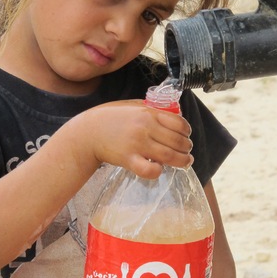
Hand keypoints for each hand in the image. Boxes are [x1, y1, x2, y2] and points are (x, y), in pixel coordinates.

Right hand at [65, 100, 192, 178]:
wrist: (89, 131)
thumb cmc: (111, 117)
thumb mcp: (133, 106)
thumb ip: (152, 109)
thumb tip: (173, 113)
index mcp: (148, 113)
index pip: (179, 123)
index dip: (187, 131)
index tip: (186, 136)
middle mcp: (145, 127)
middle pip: (178, 141)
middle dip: (187, 148)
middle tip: (187, 152)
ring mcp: (137, 144)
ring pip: (170, 156)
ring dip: (182, 161)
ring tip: (185, 162)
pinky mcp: (128, 159)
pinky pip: (149, 170)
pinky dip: (158, 171)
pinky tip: (159, 169)